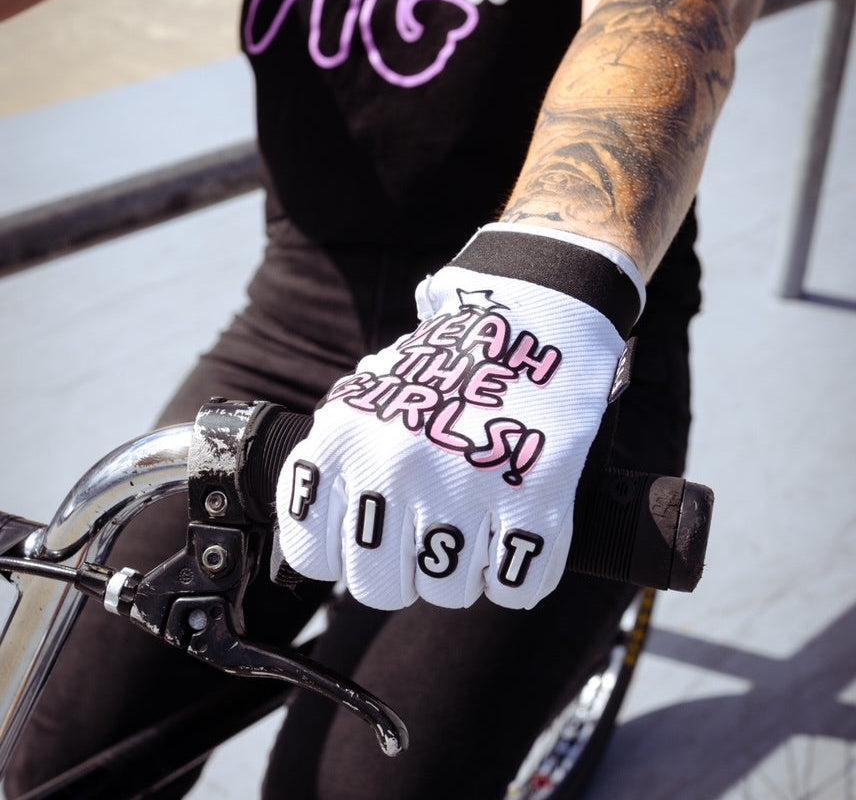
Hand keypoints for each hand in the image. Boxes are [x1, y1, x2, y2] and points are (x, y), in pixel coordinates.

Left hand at [275, 224, 644, 609]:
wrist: (534, 318)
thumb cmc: (450, 363)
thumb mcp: (367, 394)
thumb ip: (335, 458)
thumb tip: (321, 534)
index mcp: (343, 440)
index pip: (312, 554)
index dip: (345, 554)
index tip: (372, 538)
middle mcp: (393, 467)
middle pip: (379, 587)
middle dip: (407, 570)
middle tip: (432, 534)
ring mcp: (463, 485)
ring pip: (448, 592)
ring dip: (465, 571)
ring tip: (479, 524)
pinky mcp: (533, 498)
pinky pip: (516, 586)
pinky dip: (520, 572)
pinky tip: (518, 536)